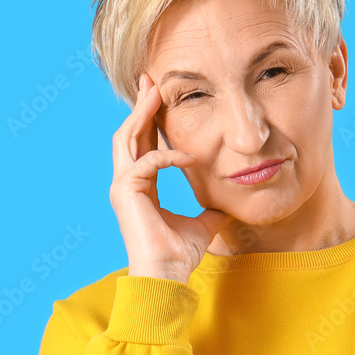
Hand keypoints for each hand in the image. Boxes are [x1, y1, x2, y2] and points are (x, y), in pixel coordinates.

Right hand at [111, 72, 231, 280]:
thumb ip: (212, 205)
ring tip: (156, 91)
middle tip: (151, 79)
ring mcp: (122, 186)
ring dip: (143, 114)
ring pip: (128, 138)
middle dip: (141, 105)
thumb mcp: (205, 221)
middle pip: (130, 133)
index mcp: (141, 186)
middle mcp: (127, 182)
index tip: (161, 96)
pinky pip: (147, 162)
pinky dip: (168, 155)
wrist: (168, 275)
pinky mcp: (125, 192)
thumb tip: (232, 199)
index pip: (144, 143)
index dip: (152, 120)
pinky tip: (190, 157)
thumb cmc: (181, 254)